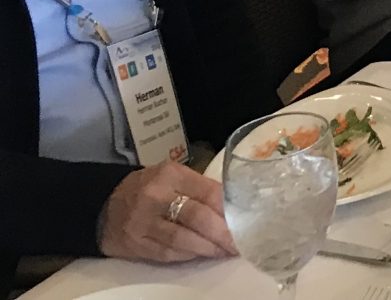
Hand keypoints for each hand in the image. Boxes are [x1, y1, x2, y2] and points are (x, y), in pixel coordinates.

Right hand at [97, 163, 235, 263]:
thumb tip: (233, 206)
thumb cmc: (147, 188)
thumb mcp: (172, 177)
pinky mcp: (135, 244)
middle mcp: (156, 196)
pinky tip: (201, 254)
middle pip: (198, 217)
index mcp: (171, 174)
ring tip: (225, 251)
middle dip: (223, 233)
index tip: (247, 221)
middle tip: (239, 243)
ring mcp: (143, 222)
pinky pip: (168, 253)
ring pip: (183, 239)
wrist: (102, 206)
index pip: (209, 192)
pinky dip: (188, 255)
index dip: (230, 210)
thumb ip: (200, 188)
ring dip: (208, 248)